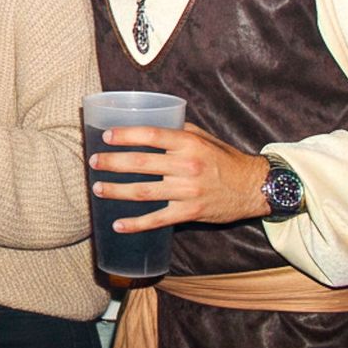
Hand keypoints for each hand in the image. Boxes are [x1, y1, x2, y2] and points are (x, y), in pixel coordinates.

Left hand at [89, 121, 270, 231]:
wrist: (255, 187)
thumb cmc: (225, 159)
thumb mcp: (203, 137)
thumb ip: (177, 130)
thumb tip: (149, 123)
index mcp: (188, 144)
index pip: (151, 135)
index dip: (126, 135)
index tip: (106, 136)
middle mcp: (186, 166)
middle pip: (140, 164)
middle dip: (112, 163)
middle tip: (93, 162)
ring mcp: (187, 191)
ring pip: (143, 192)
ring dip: (116, 191)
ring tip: (97, 189)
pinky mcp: (190, 213)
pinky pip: (157, 219)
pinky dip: (135, 224)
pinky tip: (117, 224)